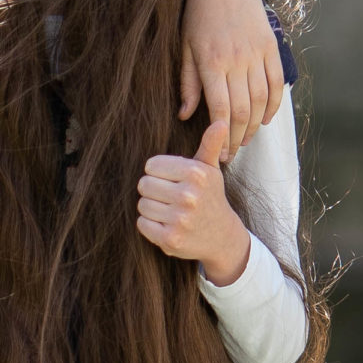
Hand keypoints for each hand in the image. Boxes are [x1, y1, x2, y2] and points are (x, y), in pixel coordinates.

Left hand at [137, 119, 250, 284]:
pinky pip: (141, 224)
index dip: (159, 173)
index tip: (172, 181)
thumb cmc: (210, 197)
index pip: (151, 166)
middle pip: (143, 184)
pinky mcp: (169, 239)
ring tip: (169, 211)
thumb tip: (220, 123)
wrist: (221, 236)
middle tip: (169, 198)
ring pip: (141, 204)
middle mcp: (188, 196)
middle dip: (153, 190)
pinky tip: (166, 224)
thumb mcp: (211, 170)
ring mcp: (179, 219)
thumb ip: (210, 145)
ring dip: (151, 208)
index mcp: (196, 174)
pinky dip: (149, 225)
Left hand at [180, 0, 282, 153]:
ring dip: (256, 125)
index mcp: (212, 63)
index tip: (219, 153)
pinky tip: (265, 119)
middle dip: (239, 138)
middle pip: (244, 110)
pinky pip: (277, 83)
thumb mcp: (185, 49)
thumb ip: (188, 83)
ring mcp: (257, 54)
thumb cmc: (197, 17)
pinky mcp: (271, 48)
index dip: (222, 136)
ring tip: (246, 139)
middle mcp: (237, 61)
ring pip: (262, 99)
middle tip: (232, 154)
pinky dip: (274, 104)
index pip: (221, 109)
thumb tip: (186, 115)